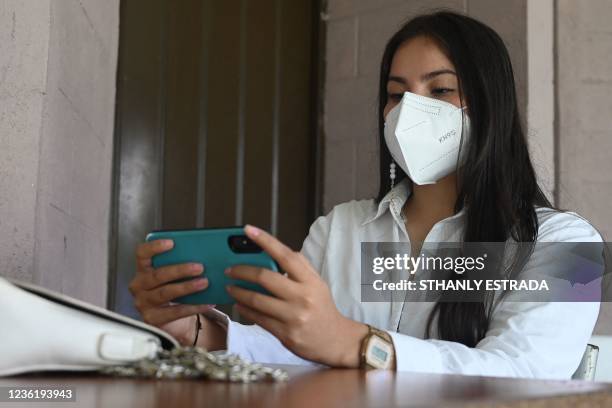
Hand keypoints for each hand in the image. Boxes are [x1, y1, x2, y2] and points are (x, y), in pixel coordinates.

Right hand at [129, 239, 214, 345]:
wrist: (167, 317)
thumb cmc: (170, 289)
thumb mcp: (171, 275)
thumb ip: (180, 263)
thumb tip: (204, 255)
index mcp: (143, 269)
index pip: (142, 254)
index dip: (154, 247)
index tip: (171, 243)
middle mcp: (139, 285)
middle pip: (157, 275)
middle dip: (180, 270)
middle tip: (200, 267)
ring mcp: (143, 303)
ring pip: (165, 293)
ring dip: (187, 287)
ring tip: (204, 283)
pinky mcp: (152, 318)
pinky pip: (175, 312)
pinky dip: (193, 306)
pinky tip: (206, 302)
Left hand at [225, 225, 367, 366]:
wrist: (335, 340)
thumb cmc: (322, 308)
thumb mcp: (317, 283)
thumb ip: (299, 267)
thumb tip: (276, 251)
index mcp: (310, 281)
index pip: (285, 256)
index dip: (266, 241)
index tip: (249, 230)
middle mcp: (302, 297)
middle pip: (265, 278)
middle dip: (242, 271)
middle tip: (230, 269)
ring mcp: (293, 317)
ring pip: (257, 300)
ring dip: (239, 292)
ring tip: (230, 287)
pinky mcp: (285, 334)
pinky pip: (258, 319)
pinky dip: (245, 309)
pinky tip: (239, 304)